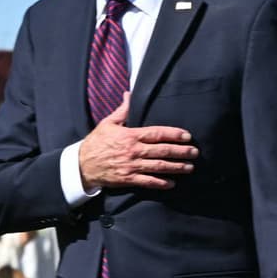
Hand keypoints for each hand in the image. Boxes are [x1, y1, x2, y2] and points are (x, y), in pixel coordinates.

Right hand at [78, 93, 196, 189]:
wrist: (81, 164)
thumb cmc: (95, 143)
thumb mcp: (107, 123)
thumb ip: (122, 110)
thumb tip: (129, 94)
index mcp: (130, 136)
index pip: (157, 133)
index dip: (174, 134)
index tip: (187, 136)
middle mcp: (133, 151)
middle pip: (162, 151)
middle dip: (181, 151)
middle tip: (195, 152)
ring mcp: (131, 166)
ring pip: (159, 166)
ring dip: (176, 167)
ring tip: (189, 167)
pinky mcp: (128, 178)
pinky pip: (148, 181)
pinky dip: (161, 183)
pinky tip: (172, 183)